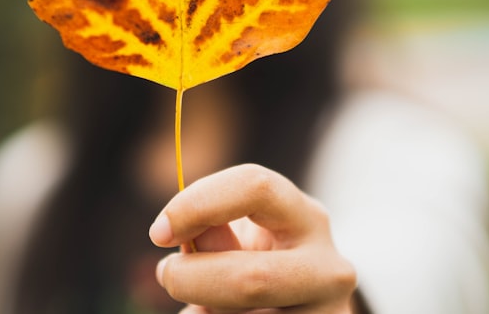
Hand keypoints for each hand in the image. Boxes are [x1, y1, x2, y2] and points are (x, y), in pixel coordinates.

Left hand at [148, 163, 357, 312]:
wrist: (305, 309)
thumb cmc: (258, 264)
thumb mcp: (242, 239)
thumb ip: (214, 231)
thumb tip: (180, 237)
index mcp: (308, 219)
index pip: (255, 187)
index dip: (197, 205)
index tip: (159, 231)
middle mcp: (329, 269)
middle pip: (249, 279)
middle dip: (192, 280)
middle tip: (167, 275)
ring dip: (203, 309)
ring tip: (206, 304)